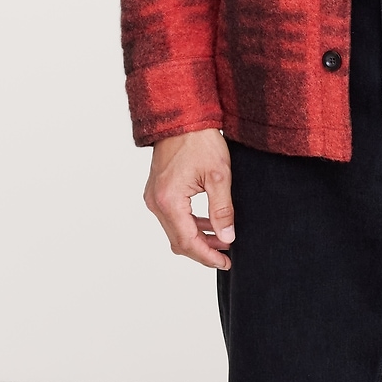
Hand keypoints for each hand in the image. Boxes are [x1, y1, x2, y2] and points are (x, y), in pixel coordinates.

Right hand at [144, 128, 234, 270]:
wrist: (182, 118)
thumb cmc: (199, 141)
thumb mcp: (218, 176)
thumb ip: (222, 210)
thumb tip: (227, 237)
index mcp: (168, 200)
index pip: (187, 241)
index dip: (207, 256)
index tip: (226, 263)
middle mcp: (155, 202)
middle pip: (178, 241)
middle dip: (203, 251)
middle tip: (227, 256)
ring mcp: (153, 197)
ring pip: (175, 231)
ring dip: (198, 238)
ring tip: (223, 240)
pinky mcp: (157, 191)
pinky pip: (172, 217)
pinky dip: (190, 225)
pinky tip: (209, 225)